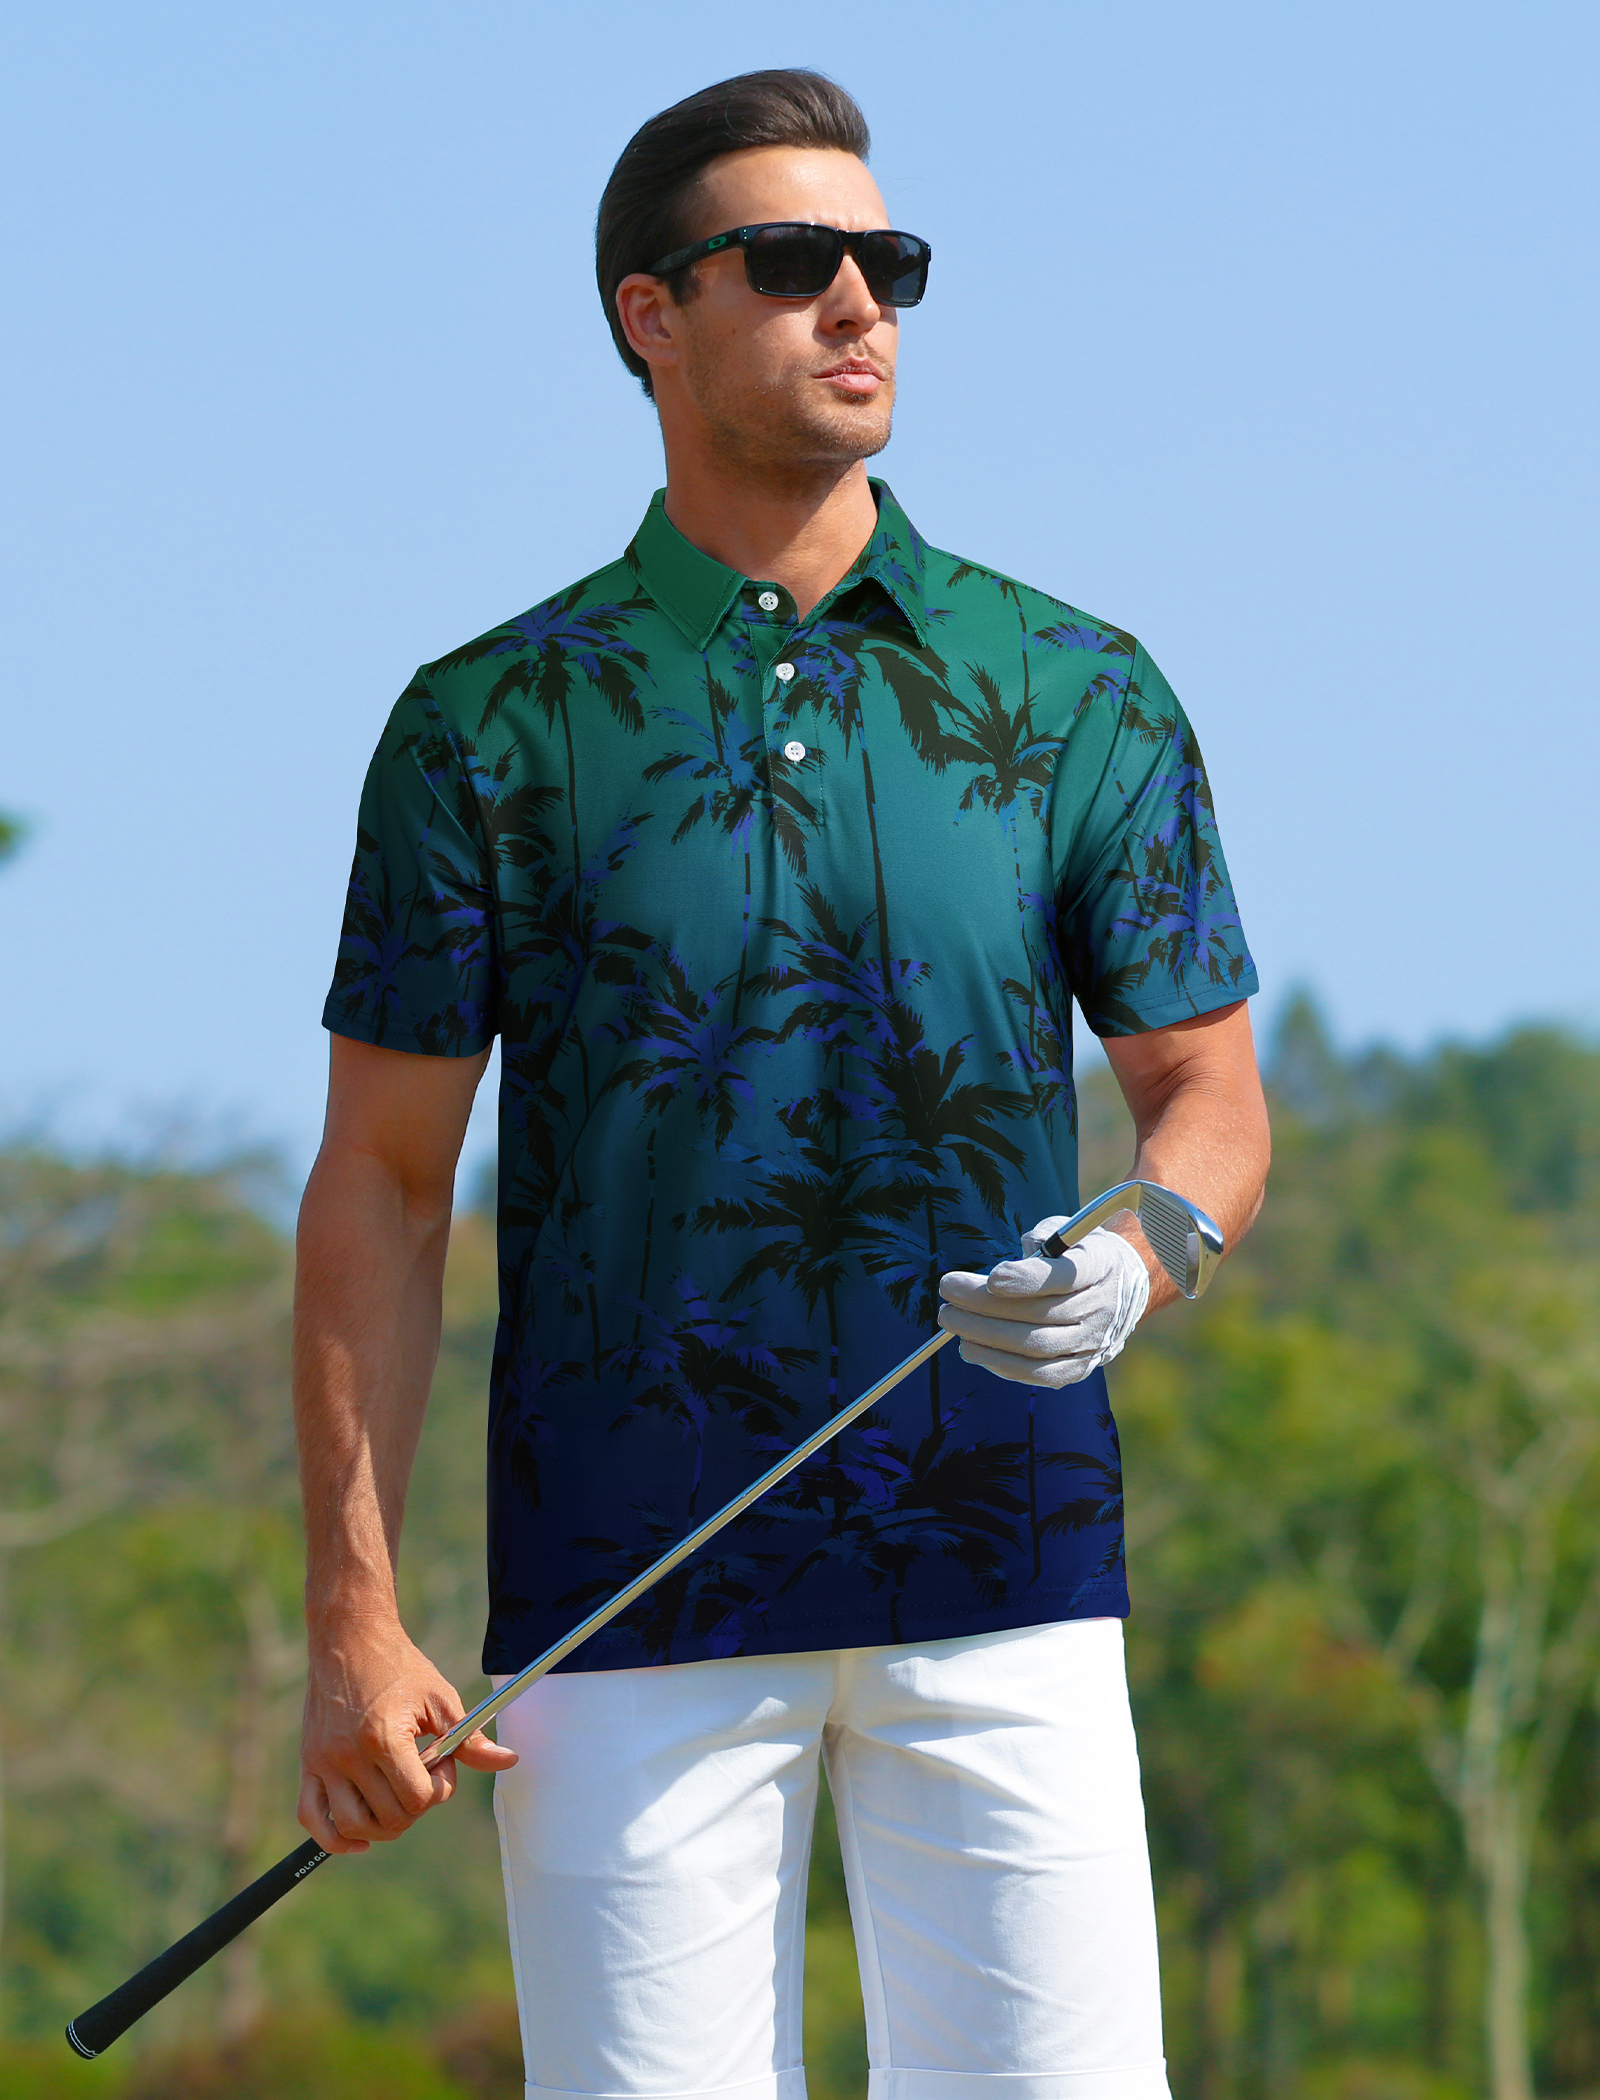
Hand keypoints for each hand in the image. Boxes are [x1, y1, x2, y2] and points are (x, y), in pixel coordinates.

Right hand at [297, 1614, 517, 1854]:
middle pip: (389, 1817)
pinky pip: (311, 1818)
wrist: (349, 1639)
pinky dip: (334, 1837)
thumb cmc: (399, 1666)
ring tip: (399, 1797)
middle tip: (424, 1774)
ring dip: (383, 1826)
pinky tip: (360, 1836)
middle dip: (417, 1805)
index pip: (418, 1798)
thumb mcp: (440, 1698)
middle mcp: (348, 1755)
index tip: (444, 1762)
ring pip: (352, 1825)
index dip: (441, 1789)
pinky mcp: (308, 1763)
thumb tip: (508, 1761)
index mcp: (384, 1738)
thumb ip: (470, 1739)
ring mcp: (324, 1762)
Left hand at [937, 1221, 1150, 1387]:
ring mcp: (1093, 1341)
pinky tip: (973, 1349)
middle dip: (986, 1305)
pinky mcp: (1081, 1367)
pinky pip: (1040, 1374)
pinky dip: (1002, 1364)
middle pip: (1040, 1313)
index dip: (1028, 1279)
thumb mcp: (1066, 1229)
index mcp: (1100, 1264)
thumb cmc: (1078, 1252)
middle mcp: (1102, 1306)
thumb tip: (1013, 1265)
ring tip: (951, 1321)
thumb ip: (1040, 1238)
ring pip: (1036, 1346)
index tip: (992, 1277)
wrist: (1121, 1286)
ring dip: (986, 1336)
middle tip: (948, 1292)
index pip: (1066, 1276)